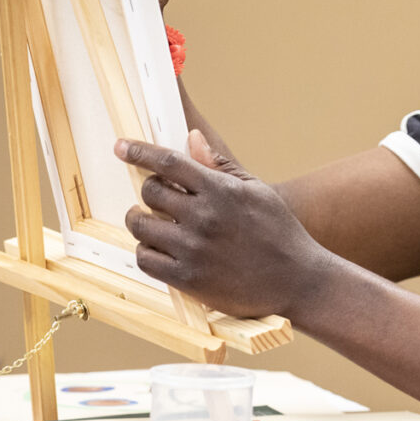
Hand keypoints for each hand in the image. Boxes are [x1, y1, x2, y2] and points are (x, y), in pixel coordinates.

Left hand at [117, 131, 326, 317]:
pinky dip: (146, 252)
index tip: (121, 147)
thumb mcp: (257, 192)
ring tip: (153, 224)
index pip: (168, 162)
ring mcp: (194, 249)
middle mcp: (204, 217)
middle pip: (150, 193)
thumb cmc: (280, 233)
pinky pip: (146, 259)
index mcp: (221, 190)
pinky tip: (158, 249)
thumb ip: (221, 166)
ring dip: (142, 222)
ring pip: (141, 226)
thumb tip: (192, 139)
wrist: (299, 282)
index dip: (139, 151)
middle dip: (150, 192)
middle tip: (157, 199)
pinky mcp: (188, 279)